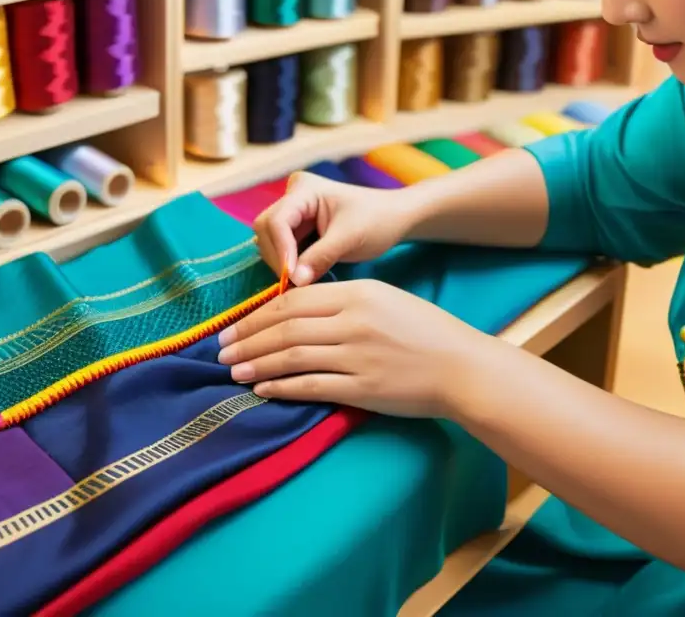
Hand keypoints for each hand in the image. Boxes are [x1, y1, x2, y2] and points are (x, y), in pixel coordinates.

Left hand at [217, 279, 491, 418]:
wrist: (463, 367)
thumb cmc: (423, 332)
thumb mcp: (383, 300)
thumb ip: (340, 302)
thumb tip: (291, 313)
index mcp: (357, 293)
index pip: (292, 301)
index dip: (256, 316)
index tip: (233, 327)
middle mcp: (354, 321)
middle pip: (284, 328)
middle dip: (247, 340)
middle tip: (221, 351)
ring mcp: (358, 355)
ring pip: (292, 356)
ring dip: (256, 364)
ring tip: (233, 372)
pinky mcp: (364, 388)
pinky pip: (311, 386)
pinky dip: (281, 388)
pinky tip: (262, 390)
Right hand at [254, 172, 414, 286]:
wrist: (395, 218)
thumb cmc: (377, 220)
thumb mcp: (350, 238)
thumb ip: (320, 257)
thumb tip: (295, 281)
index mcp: (304, 189)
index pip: (277, 220)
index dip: (280, 249)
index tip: (292, 276)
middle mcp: (293, 197)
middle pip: (266, 230)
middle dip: (279, 257)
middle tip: (296, 282)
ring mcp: (294, 212)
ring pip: (270, 241)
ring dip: (283, 262)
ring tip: (303, 280)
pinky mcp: (297, 228)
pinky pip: (282, 248)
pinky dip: (289, 264)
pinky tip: (304, 275)